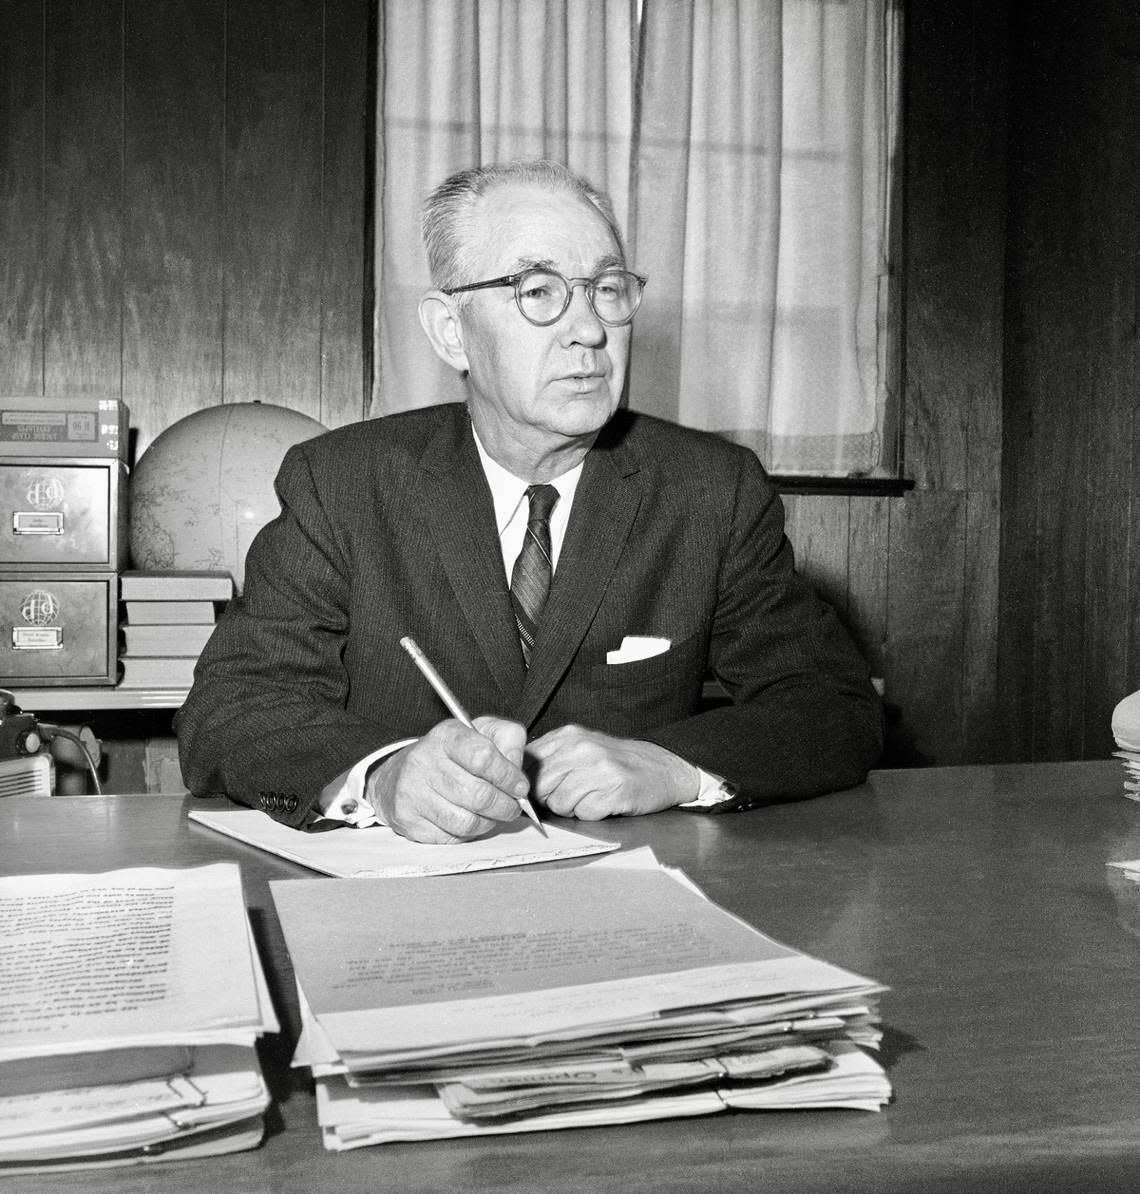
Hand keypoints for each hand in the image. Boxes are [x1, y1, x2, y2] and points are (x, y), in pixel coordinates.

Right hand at [369, 716, 529, 842]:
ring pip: (467, 821)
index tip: (520, 786)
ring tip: (493, 814)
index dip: (508, 776)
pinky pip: (451, 836)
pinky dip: (469, 833)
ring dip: (489, 822)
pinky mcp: (409, 820)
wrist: (401, 774)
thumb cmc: (452, 754)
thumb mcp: (483, 732)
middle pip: (478, 794)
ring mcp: (413, 792)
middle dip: (505, 805)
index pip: (483, 757)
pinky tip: (469, 819)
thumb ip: (509, 742)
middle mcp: (424, 761)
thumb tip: (518, 774)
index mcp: (446, 735)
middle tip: (513, 806)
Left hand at [526, 725, 698, 819]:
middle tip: (571, 796)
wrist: (664, 769)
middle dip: (550, 799)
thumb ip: (551, 758)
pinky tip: (604, 802)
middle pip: (539, 787)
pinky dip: (591, 814)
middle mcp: (582, 748)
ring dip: (571, 809)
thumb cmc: (618, 762)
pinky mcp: (614, 791)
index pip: (527, 764)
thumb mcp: (581, 747)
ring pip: (559, 804)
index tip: (542, 791)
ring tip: (591, 797)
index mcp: (569, 736)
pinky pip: (583, 814)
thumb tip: (517, 781)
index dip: (530, 784)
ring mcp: (599, 769)